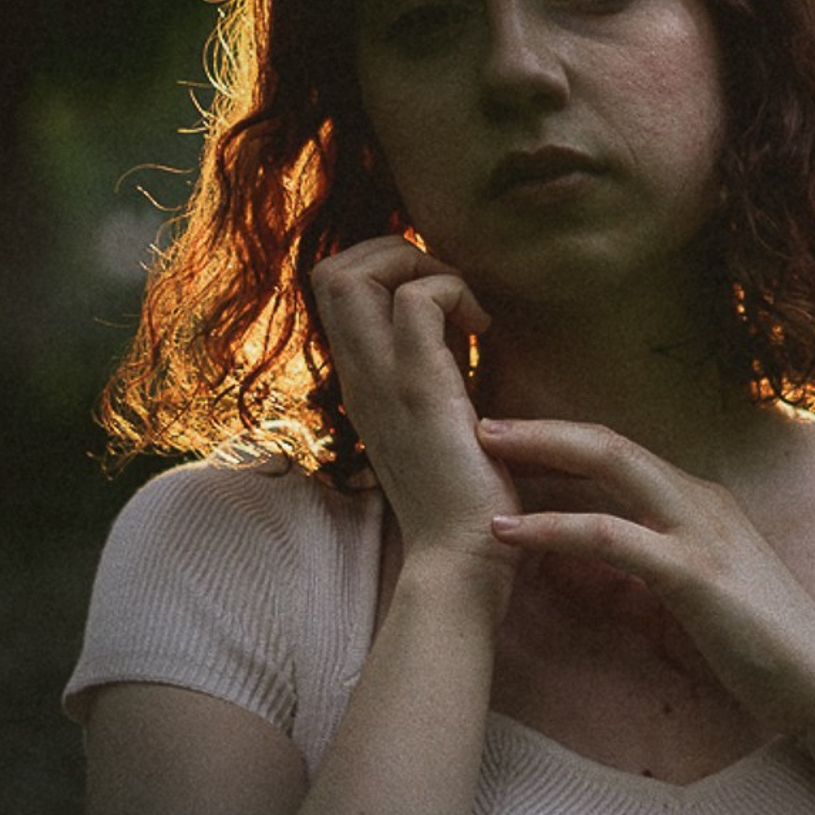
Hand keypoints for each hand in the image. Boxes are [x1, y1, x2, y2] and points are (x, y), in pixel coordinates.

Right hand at [311, 238, 520, 568]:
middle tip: (446, 294)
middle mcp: (359, 378)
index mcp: (363, 384)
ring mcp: (381, 382)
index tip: (441, 304)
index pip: (334, 291)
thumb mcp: (441, 420)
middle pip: (330, 271)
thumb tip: (459, 323)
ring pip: (353, 272)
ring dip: (419, 268)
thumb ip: (438, 370)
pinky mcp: (419, 389)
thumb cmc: (466, 501)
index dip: (384, 269)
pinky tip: (485, 334)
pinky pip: (418, 299)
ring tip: (463, 312)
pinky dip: (455, 293)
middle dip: (393, 253)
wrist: (463, 562)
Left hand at [477, 418, 814, 734]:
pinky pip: (612, 536)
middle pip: (610, 443)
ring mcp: (701, 532)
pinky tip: (511, 532)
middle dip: (543, 429)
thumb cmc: (760, 647)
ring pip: (613, 466)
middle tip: (482, 423)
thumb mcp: (689, 596)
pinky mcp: (696, 573)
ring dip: (542, 453)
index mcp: (699, 503)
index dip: (563, 441)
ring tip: (483, 451)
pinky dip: (556, 527)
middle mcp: (700, 501)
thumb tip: (580, 567)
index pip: (622, 454)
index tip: (510, 440)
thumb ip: (640, 573)